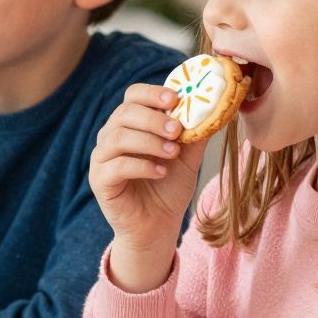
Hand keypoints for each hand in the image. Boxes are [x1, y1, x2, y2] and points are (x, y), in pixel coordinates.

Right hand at [87, 84, 206, 292]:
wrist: (157, 225)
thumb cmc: (169, 188)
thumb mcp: (188, 156)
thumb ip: (197, 133)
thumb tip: (218, 107)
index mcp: (130, 124)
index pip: (133, 95)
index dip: (152, 93)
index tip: (176, 99)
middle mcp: (110, 137)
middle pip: (124, 113)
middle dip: (154, 118)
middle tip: (178, 130)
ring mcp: (101, 159)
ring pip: (119, 137)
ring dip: (149, 142)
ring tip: (173, 153)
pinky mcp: (99, 181)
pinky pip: (116, 166)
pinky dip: (141, 166)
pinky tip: (160, 172)